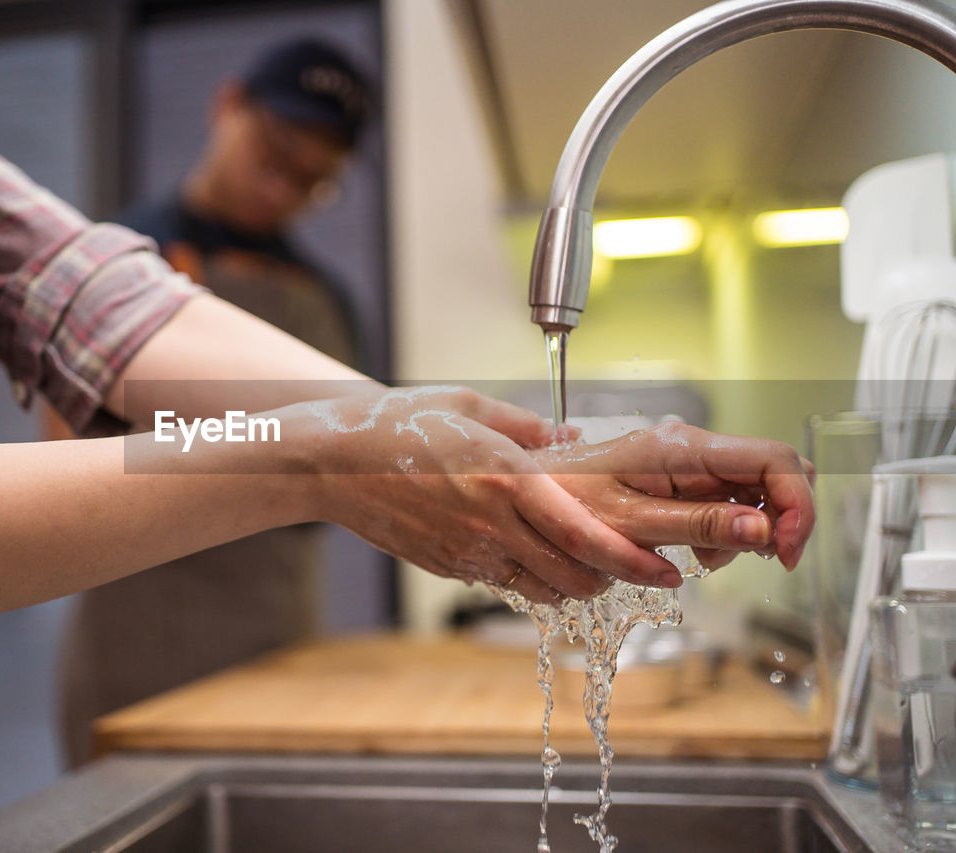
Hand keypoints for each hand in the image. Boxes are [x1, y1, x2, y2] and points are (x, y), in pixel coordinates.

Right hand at [304, 391, 813, 604]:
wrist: (331, 464)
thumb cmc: (397, 424)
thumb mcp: (468, 405)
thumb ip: (527, 426)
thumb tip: (572, 436)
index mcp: (505, 479)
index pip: (585, 537)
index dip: (633, 562)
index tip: (668, 571)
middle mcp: (492, 525)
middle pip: (576, 577)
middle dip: (615, 580)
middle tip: (637, 566)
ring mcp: (469, 553)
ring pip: (546, 592)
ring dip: (577, 584)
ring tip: (589, 562)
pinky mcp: (451, 567)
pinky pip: (509, 586)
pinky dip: (536, 581)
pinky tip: (535, 554)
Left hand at [534, 421, 815, 574]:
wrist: (527, 498)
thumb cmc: (566, 506)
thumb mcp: (634, 525)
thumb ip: (700, 525)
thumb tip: (761, 528)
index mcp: (684, 449)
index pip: (776, 459)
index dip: (797, 505)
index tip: (786, 552)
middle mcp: (692, 448)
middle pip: (773, 473)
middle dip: (776, 519)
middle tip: (752, 559)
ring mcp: (687, 464)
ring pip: (752, 492)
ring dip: (747, 531)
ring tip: (707, 559)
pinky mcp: (679, 481)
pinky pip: (724, 503)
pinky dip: (724, 533)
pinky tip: (695, 553)